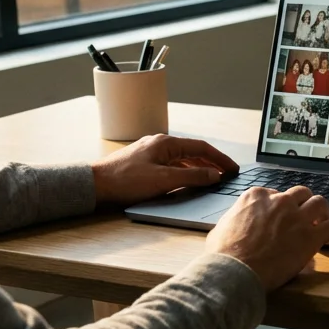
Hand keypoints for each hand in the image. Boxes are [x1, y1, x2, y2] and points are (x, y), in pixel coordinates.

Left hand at [91, 134, 239, 206]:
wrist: (95, 184)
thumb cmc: (125, 180)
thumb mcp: (163, 180)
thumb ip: (192, 176)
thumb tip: (214, 175)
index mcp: (166, 143)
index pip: (202, 148)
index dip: (220, 159)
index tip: (233, 169)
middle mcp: (159, 144)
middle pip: (193, 152)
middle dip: (212, 163)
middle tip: (226, 174)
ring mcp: (151, 153)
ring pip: (182, 159)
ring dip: (198, 168)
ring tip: (211, 179)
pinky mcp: (144, 163)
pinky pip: (171, 165)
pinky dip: (184, 172)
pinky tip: (187, 181)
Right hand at [205, 186, 328, 290]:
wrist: (235, 271)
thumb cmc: (223, 255)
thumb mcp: (221, 228)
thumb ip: (235, 219)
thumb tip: (236, 224)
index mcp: (256, 197)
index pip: (276, 194)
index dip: (281, 207)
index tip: (282, 217)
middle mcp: (279, 201)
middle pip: (300, 194)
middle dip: (303, 204)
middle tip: (305, 217)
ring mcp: (297, 217)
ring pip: (319, 203)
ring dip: (322, 212)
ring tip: (322, 222)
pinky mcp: (311, 236)